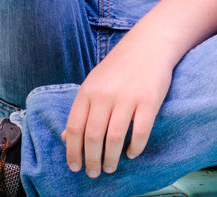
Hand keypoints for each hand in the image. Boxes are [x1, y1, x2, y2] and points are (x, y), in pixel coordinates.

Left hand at [62, 45, 172, 177]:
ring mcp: (128, 97)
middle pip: (93, 137)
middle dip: (92, 160)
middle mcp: (105, 95)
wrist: (150, 43)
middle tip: (94, 172)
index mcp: (88, 90)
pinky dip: (135, 148)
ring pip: (114, 138)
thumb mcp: (94, 82)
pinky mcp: (149, 100)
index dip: (73, 152)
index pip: (75, 128)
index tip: (75, 167)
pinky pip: (140, 132)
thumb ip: (81, 108)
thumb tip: (67, 137)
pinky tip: (131, 153)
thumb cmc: (120, 65)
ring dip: (111, 159)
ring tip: (111, 167)